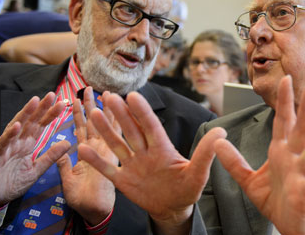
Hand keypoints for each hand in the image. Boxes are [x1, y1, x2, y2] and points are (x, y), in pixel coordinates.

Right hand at [0, 92, 69, 208]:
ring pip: (16, 127)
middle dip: (41, 108)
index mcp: (27, 144)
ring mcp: (6, 148)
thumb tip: (68, 143)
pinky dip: (8, 135)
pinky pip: (2, 144)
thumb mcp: (37, 170)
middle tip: (53, 95)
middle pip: (30, 122)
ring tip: (35, 101)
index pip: (41, 126)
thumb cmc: (13, 182)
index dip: (51, 115)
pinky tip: (16, 126)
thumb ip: (51, 157)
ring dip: (25, 114)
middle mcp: (17, 142)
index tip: (63, 104)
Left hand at [57, 87, 116, 225]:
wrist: (95, 211)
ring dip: (102, 108)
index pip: (83, 128)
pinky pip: (113, 137)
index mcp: (89, 152)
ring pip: (105, 125)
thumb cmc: (83, 198)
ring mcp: (107, 151)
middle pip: (95, 121)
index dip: (80, 113)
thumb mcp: (68, 179)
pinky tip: (112, 111)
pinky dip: (114, 123)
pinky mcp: (112, 157)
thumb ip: (63, 164)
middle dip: (91, 104)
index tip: (77, 98)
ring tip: (101, 92)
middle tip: (88, 87)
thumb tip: (57, 152)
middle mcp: (99, 148)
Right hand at [78, 92, 225, 233]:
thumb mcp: (198, 172)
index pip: (151, 127)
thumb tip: (221, 133)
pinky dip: (96, 160)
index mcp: (162, 148)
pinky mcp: (123, 180)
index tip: (133, 96)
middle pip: (131, 130)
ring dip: (106, 131)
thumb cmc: (187, 189)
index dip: (142, 112)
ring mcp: (133, 165)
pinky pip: (108, 169)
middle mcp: (145, 152)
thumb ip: (205, 153)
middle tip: (109, 96)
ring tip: (95, 114)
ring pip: (117, 145)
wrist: (172, 208)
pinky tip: (82, 149)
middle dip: (120, 114)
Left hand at [214, 76, 304, 234]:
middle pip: (300, 130)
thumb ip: (234, 162)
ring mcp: (301, 175)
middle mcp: (293, 159)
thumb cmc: (276, 201)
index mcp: (280, 153)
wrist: (290, 226)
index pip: (283, 122)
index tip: (286, 80)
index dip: (284, 102)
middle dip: (304, 108)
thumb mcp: (249, 180)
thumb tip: (217, 143)